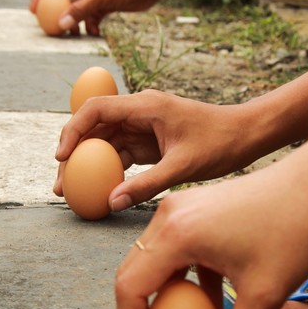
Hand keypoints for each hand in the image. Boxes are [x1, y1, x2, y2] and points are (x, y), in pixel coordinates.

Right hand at [30, 0, 161, 33]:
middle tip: (51, 27)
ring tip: (73, 34)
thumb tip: (61, 24)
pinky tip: (94, 32)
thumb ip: (80, 10)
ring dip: (75, 20)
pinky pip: (92, 13)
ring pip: (77, 7)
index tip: (35, 11)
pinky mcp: (105, 1)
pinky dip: (91, 23)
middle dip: (57, 11)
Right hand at [54, 90, 255, 208]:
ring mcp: (144, 127)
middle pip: (95, 128)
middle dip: (74, 154)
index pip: (97, 110)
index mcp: (146, 106)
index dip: (73, 131)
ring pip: (105, 143)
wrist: (245, 135)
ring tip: (74, 193)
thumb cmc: (220, 143)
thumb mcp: (183, 166)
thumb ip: (147, 184)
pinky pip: (121, 153)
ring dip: (88, 165)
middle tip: (61, 185)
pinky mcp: (150, 141)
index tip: (61, 158)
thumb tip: (112, 202)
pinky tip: (100, 190)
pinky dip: (109, 170)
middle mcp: (140, 112)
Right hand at [115, 148, 307, 308]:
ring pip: (153, 257)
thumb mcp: (265, 292)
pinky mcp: (194, 206)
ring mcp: (181, 206)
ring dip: (161, 293)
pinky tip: (208, 297)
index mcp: (177, 233)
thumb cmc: (291, 225)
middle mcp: (170, 214)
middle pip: (134, 270)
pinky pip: (174, 245)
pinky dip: (181, 274)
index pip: (130, 287)